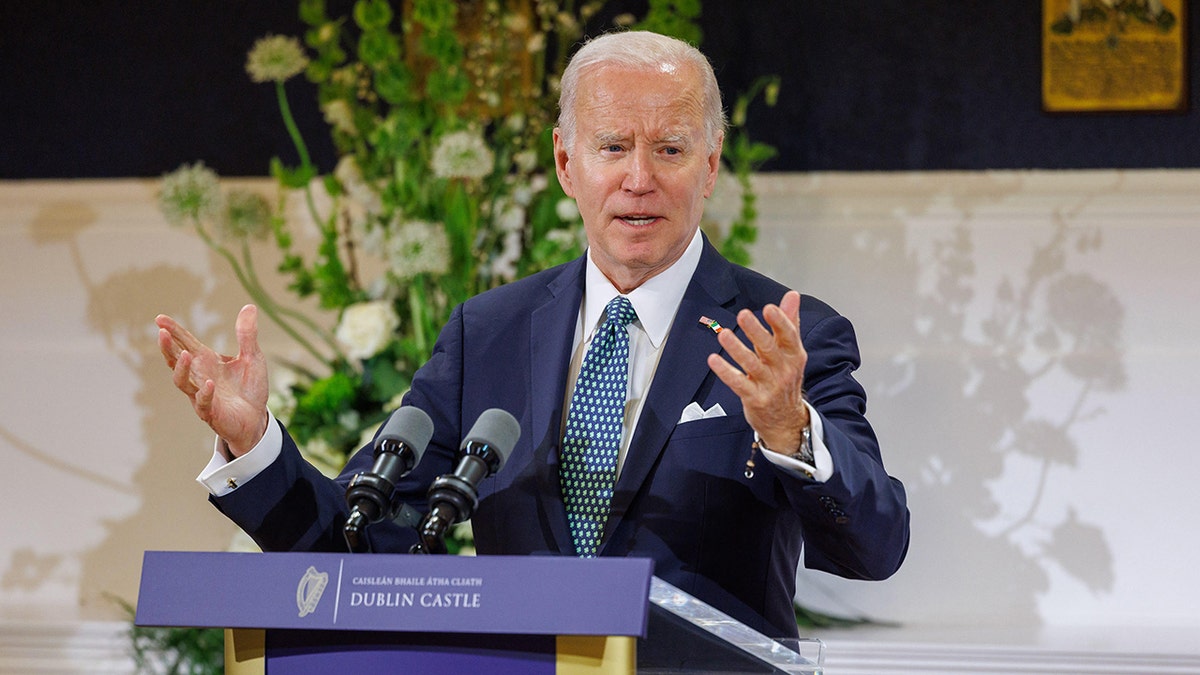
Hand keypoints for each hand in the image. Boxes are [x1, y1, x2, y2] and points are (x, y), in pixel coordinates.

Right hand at [155, 304, 269, 457]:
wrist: (256, 418)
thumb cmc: (249, 388)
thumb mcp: (252, 357)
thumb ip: (247, 334)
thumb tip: (249, 307)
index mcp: (206, 361)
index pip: (185, 342)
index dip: (172, 331)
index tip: (159, 318)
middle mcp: (199, 376)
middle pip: (176, 360)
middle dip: (168, 347)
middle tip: (162, 333)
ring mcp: (201, 395)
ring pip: (182, 382)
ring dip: (181, 369)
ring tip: (185, 353)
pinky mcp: (211, 412)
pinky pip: (203, 403)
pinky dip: (205, 393)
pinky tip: (209, 383)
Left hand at [707, 290, 808, 452]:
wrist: (786, 420)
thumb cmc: (785, 379)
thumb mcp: (792, 352)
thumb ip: (790, 322)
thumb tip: (792, 296)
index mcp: (794, 355)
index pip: (789, 335)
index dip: (780, 321)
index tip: (769, 308)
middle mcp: (783, 370)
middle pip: (769, 348)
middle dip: (756, 331)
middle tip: (743, 314)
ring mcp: (769, 385)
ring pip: (751, 365)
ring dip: (736, 349)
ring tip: (723, 334)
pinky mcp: (754, 398)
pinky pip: (738, 383)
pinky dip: (725, 371)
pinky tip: (713, 360)